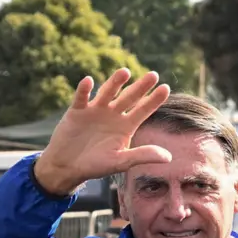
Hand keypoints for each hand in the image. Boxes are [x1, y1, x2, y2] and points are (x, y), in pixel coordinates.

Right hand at [33, 69, 171, 195]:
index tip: (166, 88)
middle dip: (140, 87)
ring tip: (125, 72)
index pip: (143, 110)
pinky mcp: (77, 111)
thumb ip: (143, 156)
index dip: (154, 100)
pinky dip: (84, 90)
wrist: (68, 166)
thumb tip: (169, 157)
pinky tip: (88, 81)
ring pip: (107, 93)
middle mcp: (113, 114)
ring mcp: (95, 110)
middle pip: (129, 97)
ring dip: (115, 82)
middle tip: (154, 75)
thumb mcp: (121, 161)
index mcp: (126, 125)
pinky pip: (81, 98)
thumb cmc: (97, 165)